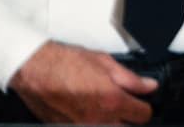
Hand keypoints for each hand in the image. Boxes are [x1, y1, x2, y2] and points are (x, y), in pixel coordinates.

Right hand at [10, 40, 156, 124]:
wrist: (35, 69)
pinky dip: (92, 124)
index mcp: (111, 101)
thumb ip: (131, 79)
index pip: (142, 115)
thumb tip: (149, 86)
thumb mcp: (106, 63)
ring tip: (105, 108)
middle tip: (125, 106)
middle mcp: (97, 119)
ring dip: (110, 122)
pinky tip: (89, 112)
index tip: (142, 103)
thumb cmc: (65, 63)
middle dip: (128, 118)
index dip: (145, 107)